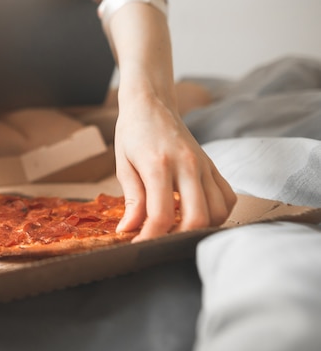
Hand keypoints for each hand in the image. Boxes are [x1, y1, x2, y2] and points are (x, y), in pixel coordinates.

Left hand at [114, 92, 236, 241]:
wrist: (151, 104)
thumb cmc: (133, 133)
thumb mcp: (123, 165)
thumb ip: (132, 199)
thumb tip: (128, 230)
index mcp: (159, 164)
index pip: (161, 214)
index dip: (149, 237)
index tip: (138, 246)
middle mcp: (187, 165)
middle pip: (198, 218)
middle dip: (179, 238)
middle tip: (160, 241)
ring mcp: (204, 164)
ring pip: (218, 211)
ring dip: (200, 227)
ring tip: (177, 228)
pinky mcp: (213, 165)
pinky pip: (227, 197)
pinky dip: (217, 212)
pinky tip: (197, 212)